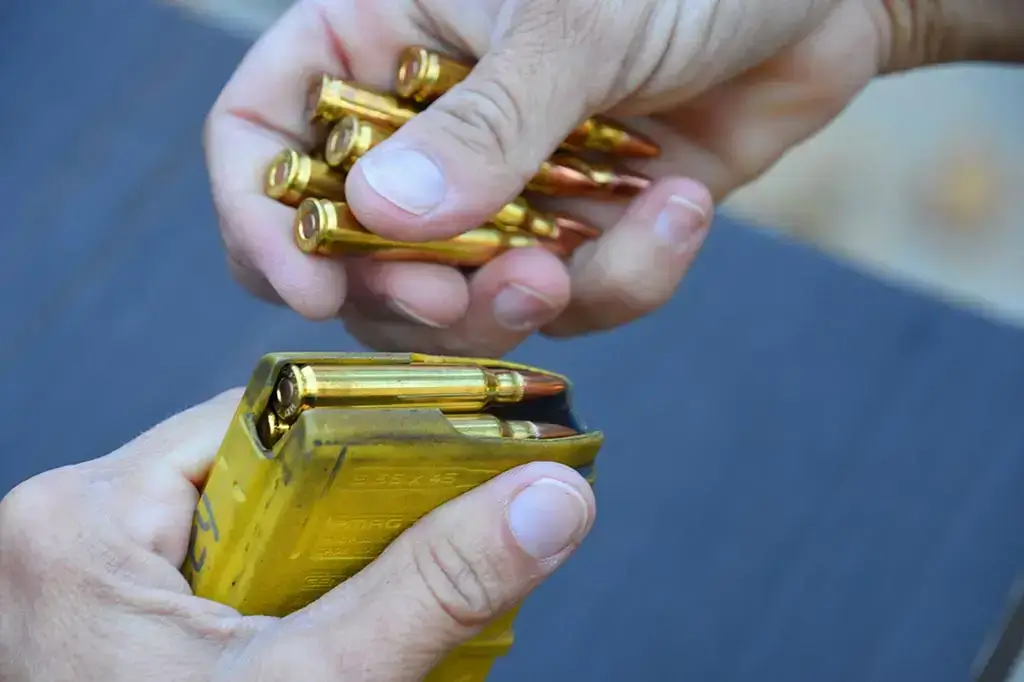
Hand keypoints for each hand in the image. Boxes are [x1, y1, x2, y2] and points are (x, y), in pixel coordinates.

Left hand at [0, 390, 593, 680]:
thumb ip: (434, 585)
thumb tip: (543, 501)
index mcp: (85, 520)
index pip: (260, 415)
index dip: (361, 432)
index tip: (443, 448)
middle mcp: (73, 536)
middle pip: (257, 470)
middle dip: (346, 512)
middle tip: (415, 544)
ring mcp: (87, 580)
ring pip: (245, 520)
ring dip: (320, 558)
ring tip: (368, 600)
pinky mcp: (111, 619)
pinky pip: (215, 567)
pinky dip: (282, 593)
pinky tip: (322, 627)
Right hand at [207, 0, 913, 354]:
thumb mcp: (573, 20)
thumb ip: (484, 123)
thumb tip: (379, 215)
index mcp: (382, 39)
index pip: (262, 134)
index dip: (261, 218)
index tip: (305, 290)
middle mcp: (429, 123)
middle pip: (355, 247)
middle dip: (404, 294)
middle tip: (456, 300)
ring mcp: (506, 185)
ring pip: (462, 295)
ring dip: (516, 304)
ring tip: (574, 266)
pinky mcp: (585, 228)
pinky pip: (576, 295)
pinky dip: (627, 275)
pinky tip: (682, 210)